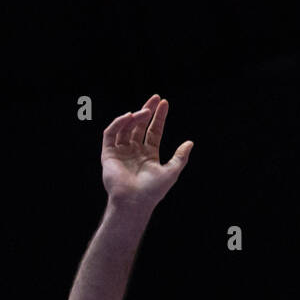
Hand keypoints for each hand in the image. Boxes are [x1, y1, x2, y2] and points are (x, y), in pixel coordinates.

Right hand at [101, 94, 192, 208]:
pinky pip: (111, 134)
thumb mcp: (172, 171)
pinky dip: (118, 124)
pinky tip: (129, 117)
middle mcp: (134, 151)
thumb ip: (180, 157)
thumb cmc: (153, 190)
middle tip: (155, 98)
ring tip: (145, 111)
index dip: (159, 117)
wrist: (134, 201)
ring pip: (126, 128)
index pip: (153, 131)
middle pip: (140, 126)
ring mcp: (121, 152)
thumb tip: (190, 142)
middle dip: (147, 111)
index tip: (164, 103)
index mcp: (148, 155)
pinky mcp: (108, 154)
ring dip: (135, 117)